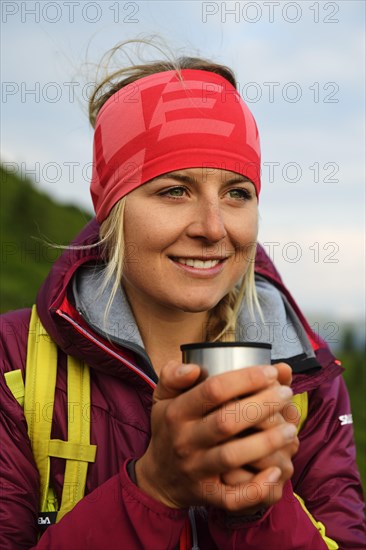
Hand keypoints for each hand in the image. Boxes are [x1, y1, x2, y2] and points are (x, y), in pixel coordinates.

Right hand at [135, 361, 297, 512]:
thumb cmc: (169, 428)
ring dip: (266, 442)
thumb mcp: (163, 397)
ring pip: (233, 456)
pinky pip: (234, 497)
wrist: (158, 478)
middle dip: (262, 406)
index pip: (212, 390)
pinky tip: (277, 471)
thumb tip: (194, 368)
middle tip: (286, 394)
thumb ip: (173, 375)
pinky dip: (257, 487)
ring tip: (290, 428)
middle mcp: (184, 440)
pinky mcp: (207, 495)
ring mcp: (196, 470)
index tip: (270, 372)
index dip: (245, 379)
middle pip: (227, 421)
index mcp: (176, 412)